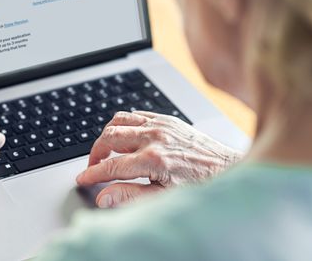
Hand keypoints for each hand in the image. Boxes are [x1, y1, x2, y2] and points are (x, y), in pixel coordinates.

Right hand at [76, 111, 240, 207]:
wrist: (227, 168)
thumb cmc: (199, 185)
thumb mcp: (163, 197)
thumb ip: (130, 196)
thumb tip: (104, 197)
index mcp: (153, 160)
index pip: (111, 166)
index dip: (93, 173)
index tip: (83, 178)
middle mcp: (155, 138)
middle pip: (110, 137)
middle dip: (95, 152)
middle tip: (94, 166)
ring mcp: (161, 125)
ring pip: (120, 120)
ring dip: (107, 134)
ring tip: (106, 150)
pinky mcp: (167, 119)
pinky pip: (136, 114)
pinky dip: (125, 124)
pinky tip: (125, 137)